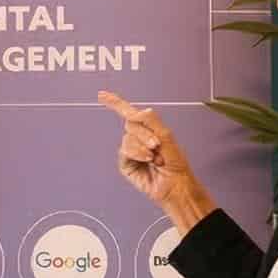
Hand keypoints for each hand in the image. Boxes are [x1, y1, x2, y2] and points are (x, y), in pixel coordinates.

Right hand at [98, 91, 214, 229]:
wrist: (175, 183)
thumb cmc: (175, 163)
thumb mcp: (166, 135)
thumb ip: (150, 120)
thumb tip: (134, 112)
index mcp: (148, 129)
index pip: (129, 113)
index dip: (115, 103)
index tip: (102, 95)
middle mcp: (138, 138)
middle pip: (130, 124)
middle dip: (145, 133)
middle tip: (157, 144)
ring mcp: (131, 150)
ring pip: (127, 138)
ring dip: (142, 146)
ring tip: (155, 156)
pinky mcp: (126, 163)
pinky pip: (125, 150)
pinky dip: (137, 153)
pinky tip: (147, 160)